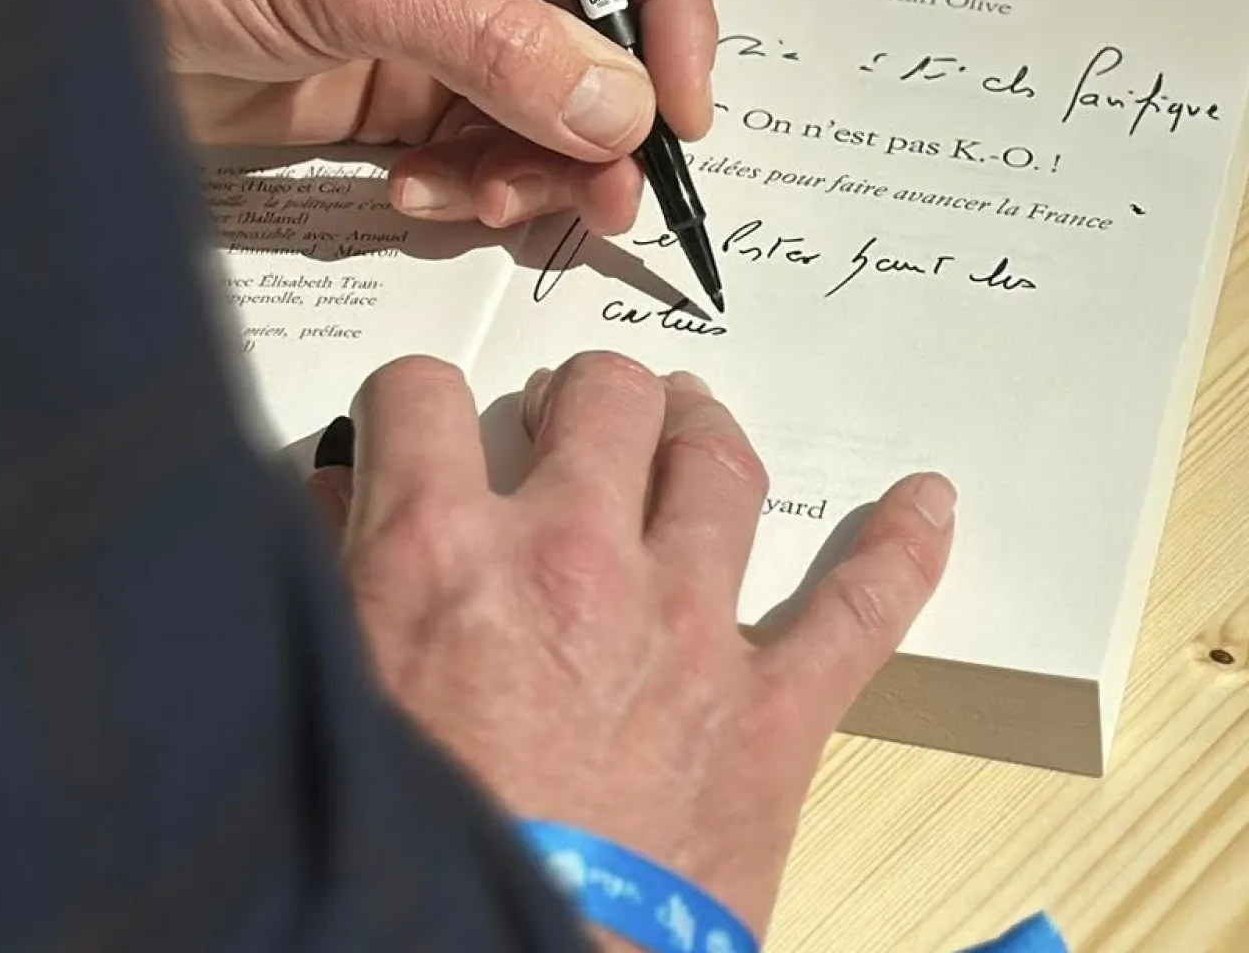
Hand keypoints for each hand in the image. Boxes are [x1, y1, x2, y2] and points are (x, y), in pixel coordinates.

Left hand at [114, 0, 715, 233]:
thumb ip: (492, 44)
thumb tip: (619, 110)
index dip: (668, 7)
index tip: (679, 108)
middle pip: (599, 22)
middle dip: (603, 114)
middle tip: (604, 196)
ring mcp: (436, 4)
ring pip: (548, 99)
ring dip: (537, 164)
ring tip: (488, 203)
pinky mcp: (393, 83)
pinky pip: (479, 146)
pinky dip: (469, 184)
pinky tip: (418, 194)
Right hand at [308, 353, 954, 938]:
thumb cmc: (404, 855)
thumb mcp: (323, 697)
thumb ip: (323, 583)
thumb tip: (334, 497)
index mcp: (440, 555)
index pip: (423, 393)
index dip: (414, 404)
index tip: (418, 433)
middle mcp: (573, 560)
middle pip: (602, 398)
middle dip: (581, 397)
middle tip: (565, 427)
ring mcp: (687, 630)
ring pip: (716, 466)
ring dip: (700, 430)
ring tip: (686, 425)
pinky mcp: (771, 714)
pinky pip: (860, 606)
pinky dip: (901, 548)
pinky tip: (926, 502)